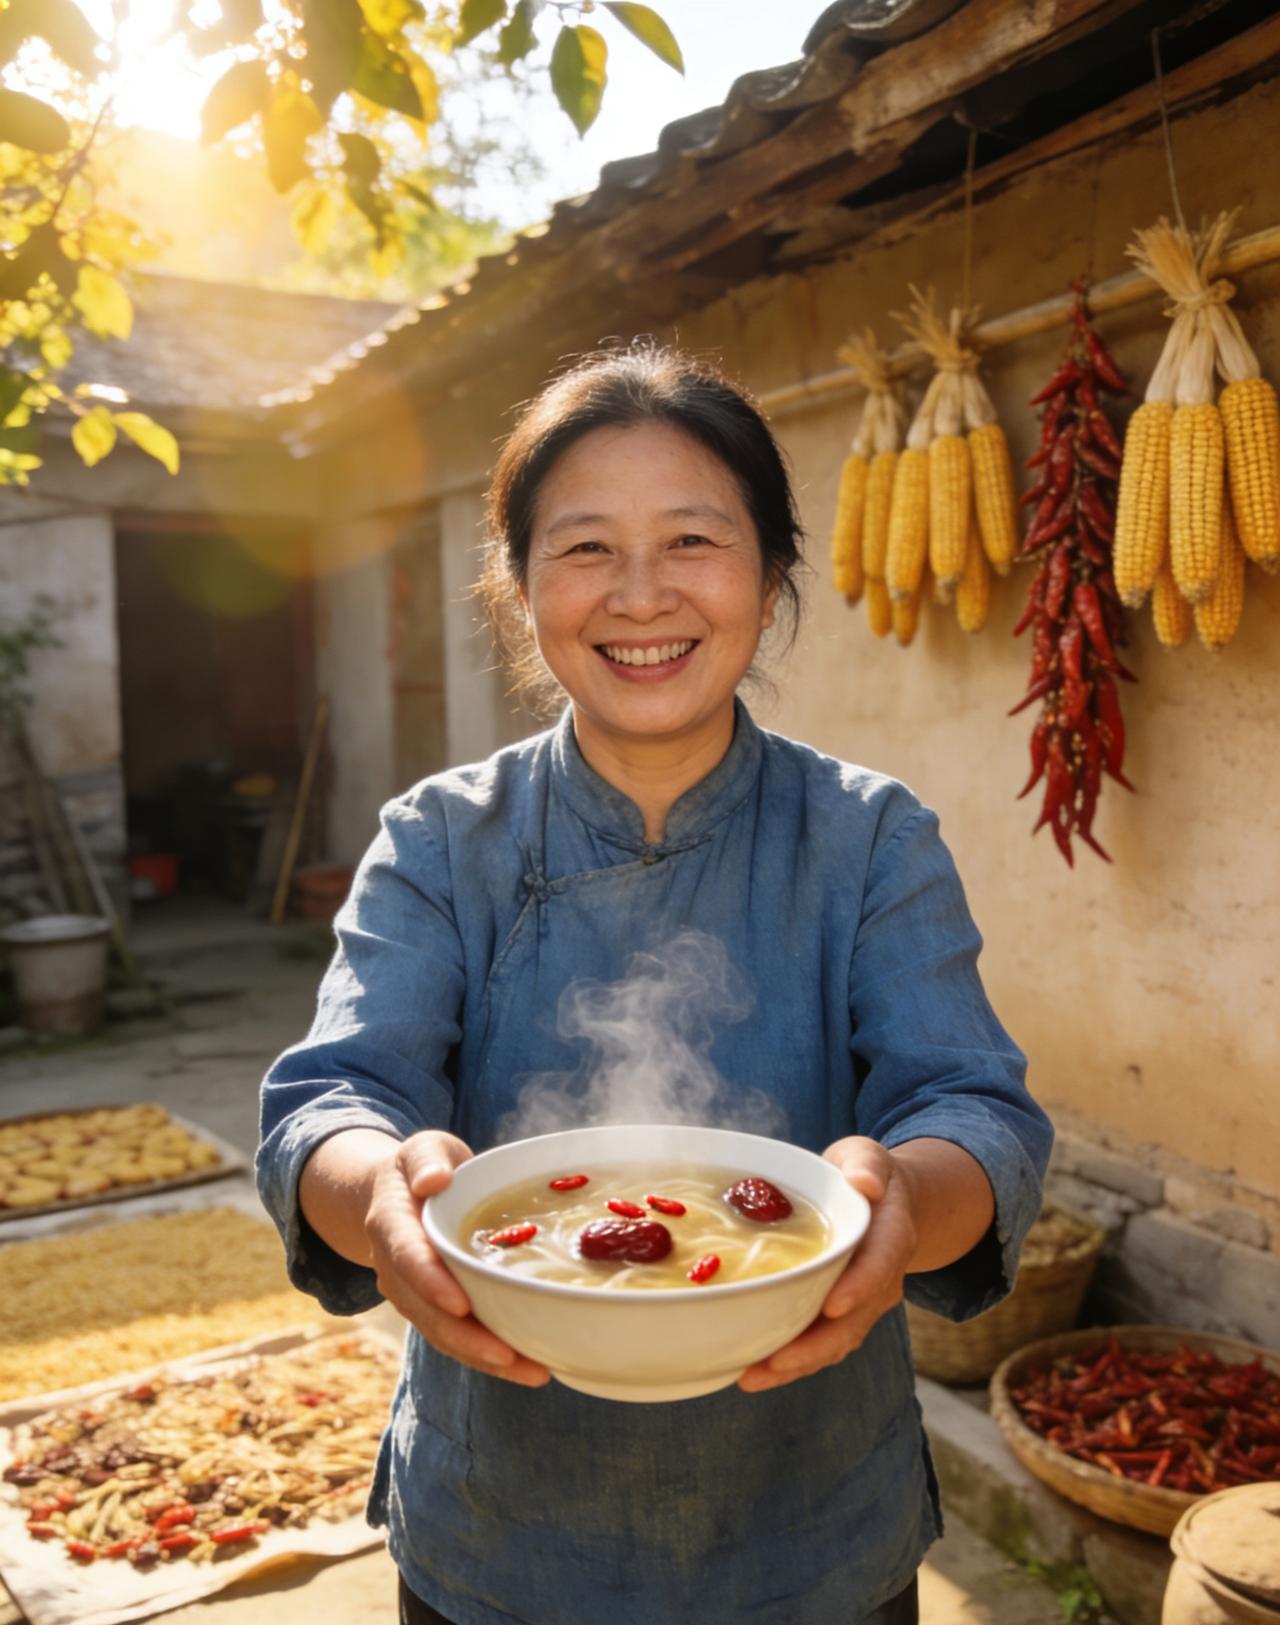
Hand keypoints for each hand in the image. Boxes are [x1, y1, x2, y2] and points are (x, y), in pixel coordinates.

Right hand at [364, 1131, 549, 1387]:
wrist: (400, 1195)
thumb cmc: (423, 1167)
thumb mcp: (423, 1149)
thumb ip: (426, 1159)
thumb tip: (433, 1180)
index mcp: (391, 1223)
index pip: (407, 1256)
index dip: (432, 1283)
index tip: (461, 1304)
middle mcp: (396, 1268)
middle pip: (426, 1311)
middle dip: (466, 1338)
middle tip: (509, 1355)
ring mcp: (413, 1295)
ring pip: (442, 1334)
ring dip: (483, 1357)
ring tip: (533, 1371)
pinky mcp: (435, 1310)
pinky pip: (458, 1339)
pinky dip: (490, 1356)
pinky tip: (530, 1366)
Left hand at [738, 1137, 916, 1392]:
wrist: (881, 1202)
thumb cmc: (863, 1175)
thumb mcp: (866, 1155)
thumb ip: (866, 1165)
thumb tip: (866, 1184)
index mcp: (891, 1235)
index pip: (880, 1264)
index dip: (859, 1288)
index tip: (832, 1306)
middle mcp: (882, 1279)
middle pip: (855, 1320)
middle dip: (817, 1346)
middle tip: (775, 1360)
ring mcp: (863, 1303)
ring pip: (836, 1342)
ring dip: (798, 1363)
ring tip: (752, 1376)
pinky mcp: (841, 1315)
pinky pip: (820, 1344)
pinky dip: (791, 1362)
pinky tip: (752, 1371)